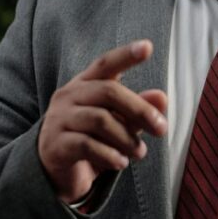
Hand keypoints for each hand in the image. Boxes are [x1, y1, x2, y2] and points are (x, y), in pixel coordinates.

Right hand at [37, 40, 167, 203]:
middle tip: (162, 129)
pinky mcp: (55, 144)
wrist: (55, 171)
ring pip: (99, 120)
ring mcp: (59, 119)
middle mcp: (69, 96)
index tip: (147, 47)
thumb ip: (137, 110)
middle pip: (108, 91)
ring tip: (140, 152)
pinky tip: (121, 162)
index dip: (125, 55)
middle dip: (139, 109)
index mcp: (85, 84)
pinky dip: (109, 155)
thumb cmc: (91, 139)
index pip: (105, 64)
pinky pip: (86, 145)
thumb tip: (162, 98)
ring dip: (127, 138)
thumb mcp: (117, 123)